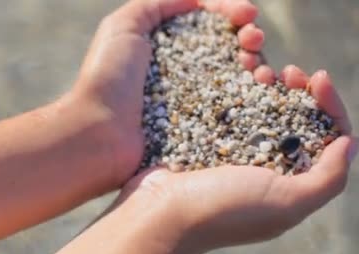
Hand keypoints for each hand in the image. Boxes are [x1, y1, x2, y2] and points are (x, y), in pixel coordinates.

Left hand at [70, 0, 268, 184]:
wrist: (99, 131)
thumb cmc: (108, 76)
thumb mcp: (123, 26)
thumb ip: (156, 4)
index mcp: (166, 46)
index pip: (208, 22)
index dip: (230, 11)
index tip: (246, 13)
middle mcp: (182, 72)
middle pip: (227, 47)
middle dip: (249, 35)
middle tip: (252, 38)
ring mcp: (192, 101)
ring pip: (237, 76)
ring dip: (257, 62)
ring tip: (258, 64)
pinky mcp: (200, 129)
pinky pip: (233, 109)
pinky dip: (255, 94)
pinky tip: (264, 84)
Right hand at [116, 70, 356, 253]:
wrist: (160, 213)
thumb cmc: (223, 210)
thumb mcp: (286, 203)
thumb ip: (327, 178)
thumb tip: (348, 143)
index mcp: (292, 188)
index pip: (329, 141)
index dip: (331, 107)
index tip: (317, 79)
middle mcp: (268, 173)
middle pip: (298, 123)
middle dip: (301, 92)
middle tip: (288, 71)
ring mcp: (236, 158)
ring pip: (264, 113)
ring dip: (269, 87)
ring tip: (259, 68)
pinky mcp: (209, 145)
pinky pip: (232, 113)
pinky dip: (239, 92)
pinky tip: (235, 77)